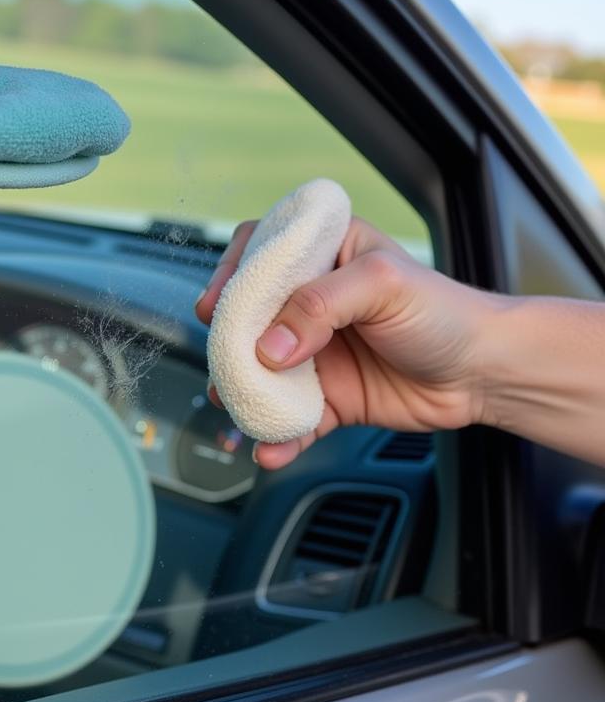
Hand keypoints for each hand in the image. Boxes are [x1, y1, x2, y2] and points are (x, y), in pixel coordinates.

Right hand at [195, 217, 495, 468]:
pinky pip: (290, 419)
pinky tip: (272, 448)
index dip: (231, 274)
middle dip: (227, 342)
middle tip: (221, 360)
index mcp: (323, 255)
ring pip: (259, 371)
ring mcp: (314, 352)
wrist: (485, 374)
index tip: (216, 304)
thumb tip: (269, 347)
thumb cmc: (444, 312)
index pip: (260, 253)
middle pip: (248, 316)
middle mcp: (310, 302)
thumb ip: (320, 306)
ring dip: (241, 391)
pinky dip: (278, 437)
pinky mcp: (326, 398)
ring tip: (234, 405)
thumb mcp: (383, 284)